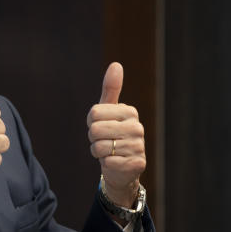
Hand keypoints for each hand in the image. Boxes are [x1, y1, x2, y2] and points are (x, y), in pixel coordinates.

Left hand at [86, 62, 145, 205]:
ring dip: (98, 152)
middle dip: (93, 138)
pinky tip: (115, 162)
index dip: (91, 123)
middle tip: (104, 141)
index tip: (101, 126)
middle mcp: (137, 127)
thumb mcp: (107, 111)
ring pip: (99, 147)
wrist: (121, 166)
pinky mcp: (137, 163)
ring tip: (109, 151)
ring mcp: (139, 145)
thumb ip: (110, 89)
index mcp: (129, 111)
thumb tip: (116, 64)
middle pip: (95, 130)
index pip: (93, 113)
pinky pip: (107, 161)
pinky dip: (106, 164)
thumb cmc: (111, 134)